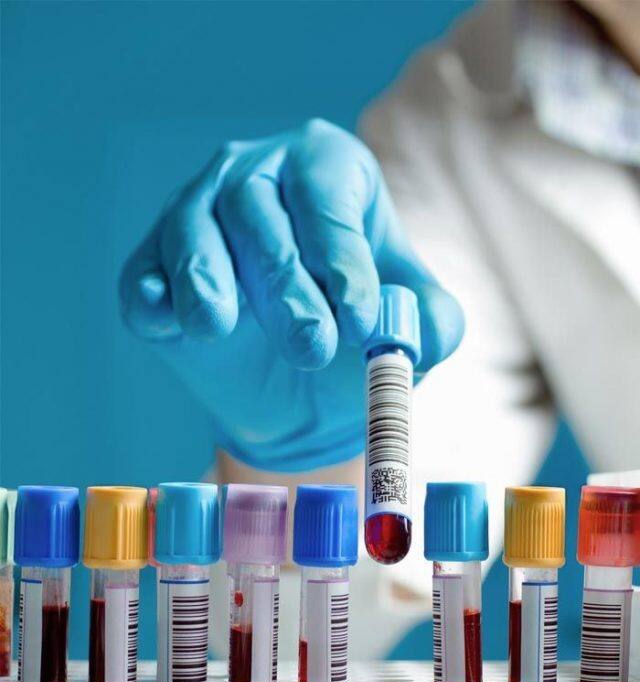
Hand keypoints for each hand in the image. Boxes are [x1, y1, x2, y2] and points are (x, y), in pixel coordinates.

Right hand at [119, 119, 463, 470]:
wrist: (300, 390)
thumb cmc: (356, 336)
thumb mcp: (406, 329)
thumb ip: (433, 325)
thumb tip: (422, 333)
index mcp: (325, 169)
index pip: (327, 197)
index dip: (342, 255)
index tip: (360, 318)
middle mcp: (255, 177)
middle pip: (259, 213)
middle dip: (286, 284)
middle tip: (313, 345)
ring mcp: (195, 217)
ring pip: (193, 234)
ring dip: (209, 282)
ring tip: (220, 327)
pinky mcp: (152, 269)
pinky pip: (144, 278)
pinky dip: (151, 297)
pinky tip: (165, 318)